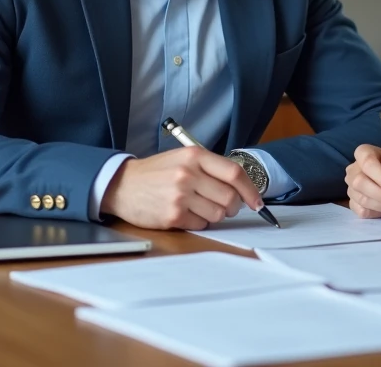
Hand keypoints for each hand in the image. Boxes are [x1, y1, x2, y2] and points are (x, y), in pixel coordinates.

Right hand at [100, 148, 264, 229]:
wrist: (122, 185)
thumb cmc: (156, 172)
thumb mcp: (183, 158)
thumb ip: (210, 168)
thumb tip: (242, 188)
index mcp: (194, 156)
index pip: (235, 173)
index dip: (251, 190)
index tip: (258, 202)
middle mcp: (188, 174)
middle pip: (230, 197)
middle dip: (233, 206)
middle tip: (225, 205)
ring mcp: (180, 196)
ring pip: (218, 213)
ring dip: (215, 214)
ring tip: (199, 207)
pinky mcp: (172, 216)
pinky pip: (201, 224)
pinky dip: (199, 222)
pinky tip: (185, 213)